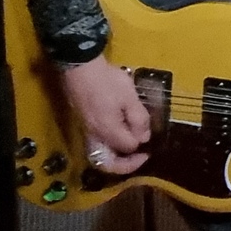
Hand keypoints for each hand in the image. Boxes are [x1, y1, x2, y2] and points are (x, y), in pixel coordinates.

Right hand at [61, 58, 151, 172]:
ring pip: (99, 155)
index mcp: (107, 131)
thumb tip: (143, 137)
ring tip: (130, 147)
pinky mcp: (82, 122)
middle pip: (106, 164)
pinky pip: (95, 143)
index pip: (127, 148)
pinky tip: (119, 132)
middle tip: (140, 157)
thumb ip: (139, 119)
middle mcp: (94, 136)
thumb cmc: (107, 80)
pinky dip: (108, 146)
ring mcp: (86, 130)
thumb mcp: (130, 97)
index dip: (141, 145)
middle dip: (124, 165)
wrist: (80, 66)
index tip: (150, 141)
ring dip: (115, 157)